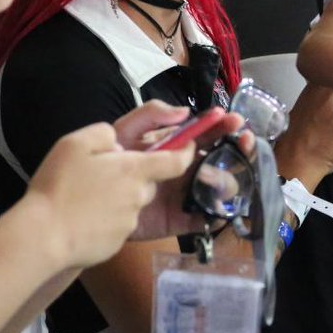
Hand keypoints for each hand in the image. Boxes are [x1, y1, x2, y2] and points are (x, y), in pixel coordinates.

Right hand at [27, 120, 196, 267]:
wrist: (42, 237)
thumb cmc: (58, 186)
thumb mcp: (75, 144)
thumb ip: (104, 134)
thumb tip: (118, 142)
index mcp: (134, 170)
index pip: (176, 161)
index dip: (186, 152)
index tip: (188, 145)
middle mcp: (139, 196)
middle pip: (148, 183)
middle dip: (136, 177)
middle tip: (106, 174)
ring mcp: (129, 222)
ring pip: (133, 204)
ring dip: (119, 198)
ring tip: (88, 198)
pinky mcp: (117, 243)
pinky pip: (118, 226)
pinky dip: (106, 220)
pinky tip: (83, 219)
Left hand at [114, 102, 247, 239]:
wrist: (88, 204)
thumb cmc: (105, 164)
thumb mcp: (125, 131)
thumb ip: (151, 114)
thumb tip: (185, 112)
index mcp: (177, 146)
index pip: (207, 133)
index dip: (223, 125)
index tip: (233, 121)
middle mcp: (187, 169)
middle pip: (223, 158)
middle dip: (238, 148)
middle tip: (243, 142)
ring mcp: (186, 195)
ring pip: (221, 187)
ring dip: (225, 178)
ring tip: (210, 175)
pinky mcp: (181, 221)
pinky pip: (206, 219)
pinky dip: (216, 215)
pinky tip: (216, 207)